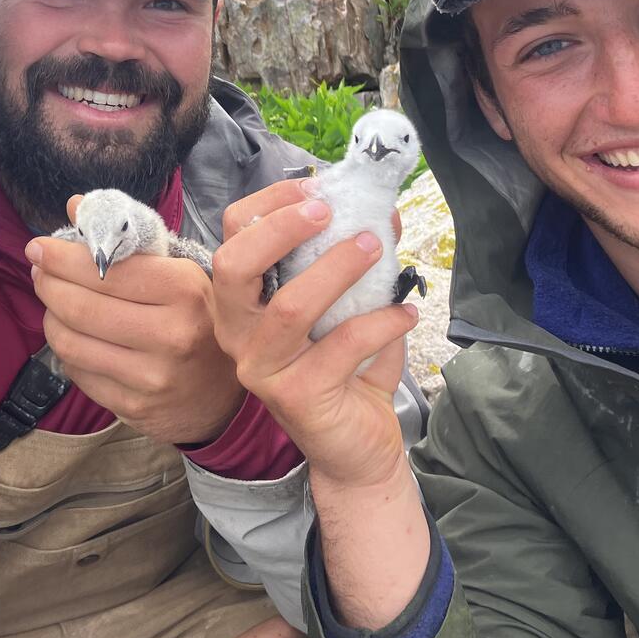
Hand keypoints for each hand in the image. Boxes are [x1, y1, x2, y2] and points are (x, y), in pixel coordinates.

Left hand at [26, 197, 242, 444]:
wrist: (225, 393)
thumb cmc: (200, 318)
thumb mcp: (180, 271)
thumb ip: (129, 238)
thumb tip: (75, 206)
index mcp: (185, 289)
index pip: (106, 269)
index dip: (62, 257)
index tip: (39, 247)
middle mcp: (171, 334)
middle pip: (81, 306)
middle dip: (48, 284)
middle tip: (39, 272)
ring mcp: (152, 376)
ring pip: (71, 342)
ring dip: (50, 317)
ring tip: (53, 303)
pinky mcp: (134, 407)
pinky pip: (78, 372)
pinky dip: (66, 350)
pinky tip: (74, 336)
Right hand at [209, 179, 414, 492]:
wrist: (355, 449)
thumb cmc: (345, 369)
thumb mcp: (347, 306)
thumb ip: (357, 261)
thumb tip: (384, 211)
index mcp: (240, 302)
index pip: (232, 235)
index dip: (271, 205)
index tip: (318, 188)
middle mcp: (237, 332)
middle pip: (234, 265)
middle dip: (282, 228)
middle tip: (330, 211)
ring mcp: (261, 367)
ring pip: (290, 306)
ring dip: (338, 269)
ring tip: (377, 249)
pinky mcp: (295, 397)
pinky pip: (342, 345)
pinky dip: (382, 322)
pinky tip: (406, 314)